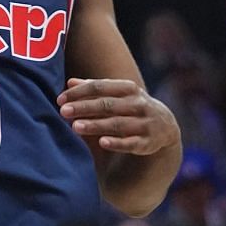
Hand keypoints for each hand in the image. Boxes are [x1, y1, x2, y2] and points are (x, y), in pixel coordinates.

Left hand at [59, 78, 179, 155]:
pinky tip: (102, 142)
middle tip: (64, 111)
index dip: (79, 92)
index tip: (60, 99)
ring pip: (117, 124)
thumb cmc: (131, 106)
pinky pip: (131, 143)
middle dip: (84, 108)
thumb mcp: (118, 94)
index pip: (100, 87)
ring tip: (76, 127)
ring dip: (96, 125)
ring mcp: (144, 123)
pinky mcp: (147, 142)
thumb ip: (95, 89)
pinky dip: (117, 143)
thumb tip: (69, 82)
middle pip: (107, 104)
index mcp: (128, 88)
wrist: (165, 125)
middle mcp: (138, 104)